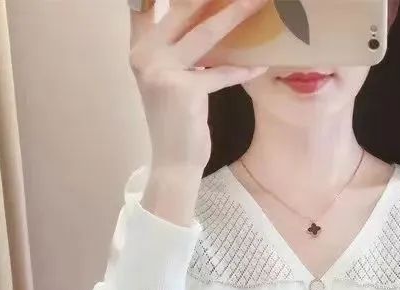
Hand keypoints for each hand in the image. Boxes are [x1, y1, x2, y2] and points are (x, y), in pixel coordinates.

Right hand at [129, 0, 268, 171]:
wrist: (173, 163)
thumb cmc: (177, 121)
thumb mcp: (169, 80)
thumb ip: (176, 51)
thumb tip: (207, 23)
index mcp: (139, 49)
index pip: (144, 7)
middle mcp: (145, 55)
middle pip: (182, 11)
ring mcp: (161, 71)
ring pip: (205, 35)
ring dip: (234, 16)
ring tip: (255, 3)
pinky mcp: (184, 90)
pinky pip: (220, 73)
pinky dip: (242, 71)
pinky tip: (260, 66)